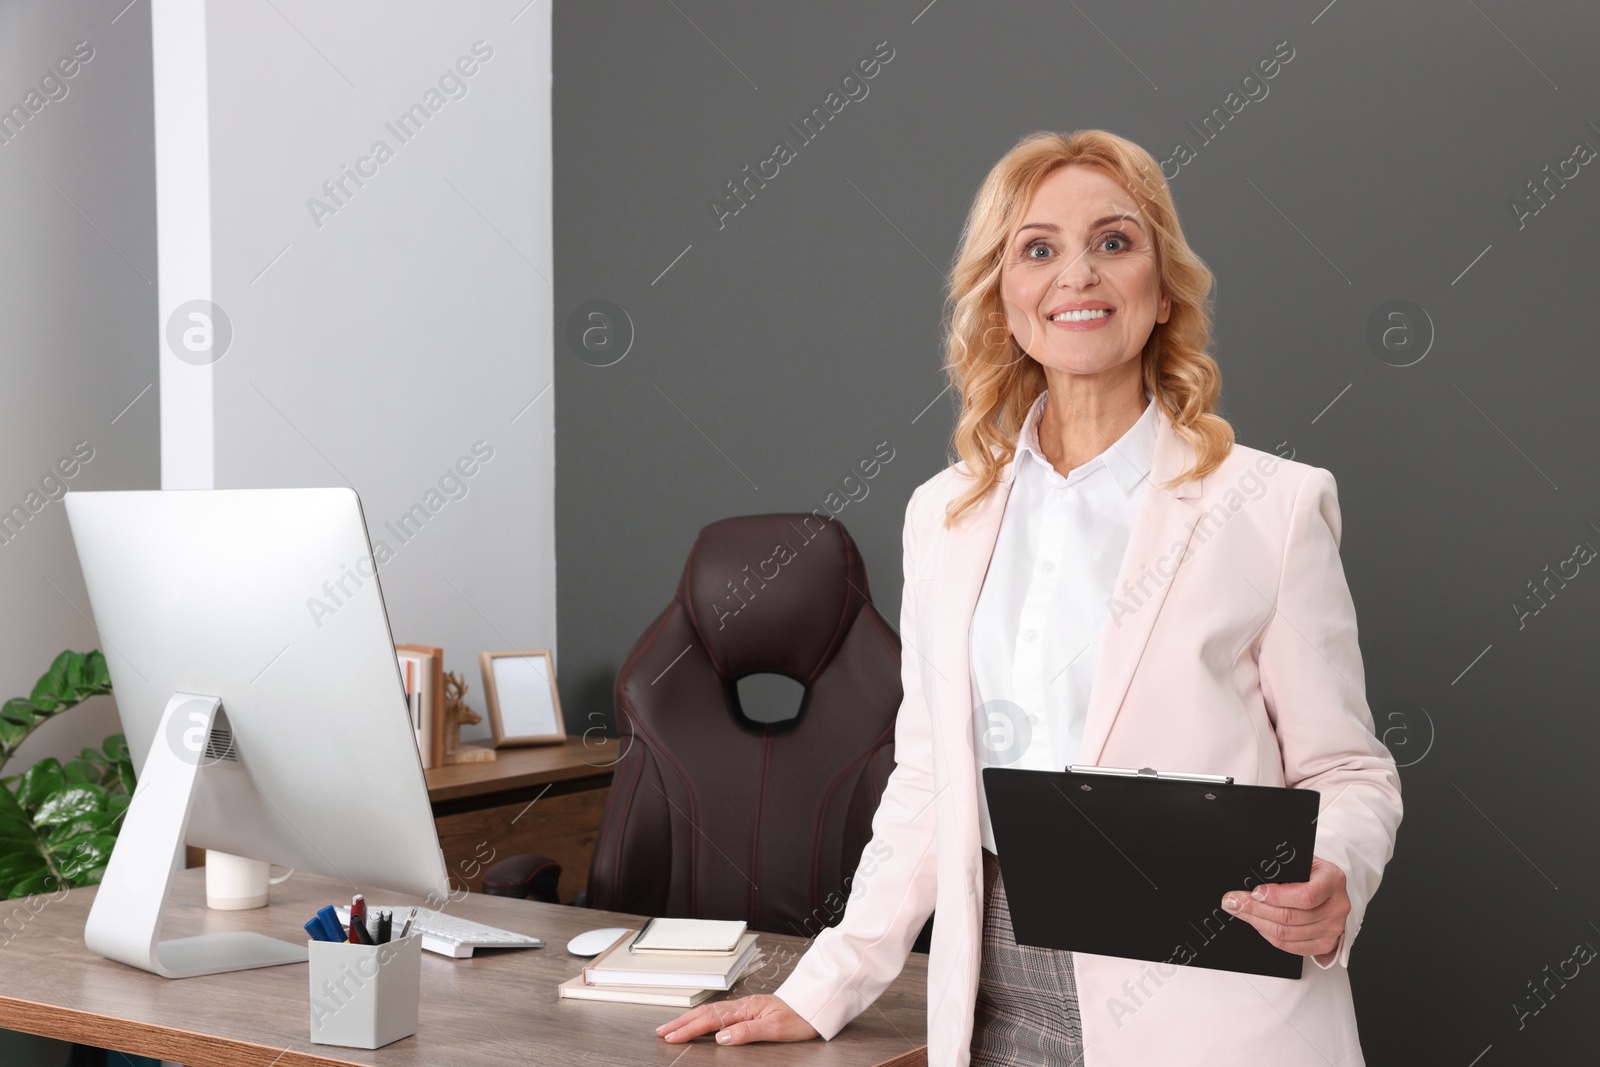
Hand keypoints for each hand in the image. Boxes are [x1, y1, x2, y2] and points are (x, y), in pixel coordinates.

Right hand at [657, 994, 819, 1045]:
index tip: (671, 1037)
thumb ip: (747, 1032)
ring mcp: (745, 1007)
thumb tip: (721, 1038)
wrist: (816, 1005)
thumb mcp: (776, 1029)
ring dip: (689, 1020)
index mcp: (746, 1009)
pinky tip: (699, 1021)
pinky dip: (703, 1018)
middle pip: (705, 1014)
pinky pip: (719, 1013)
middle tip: (661, 1032)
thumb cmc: (800, 1017)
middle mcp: (743, 1006)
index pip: (710, 1020)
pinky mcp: (749, 1010)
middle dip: (681, 1023)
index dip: (689, 1029)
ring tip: (672, 1027)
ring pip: (710, 1012)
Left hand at [1221, 856, 1348, 962]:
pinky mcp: (1325, 944)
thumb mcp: (1300, 861)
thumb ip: (1280, 869)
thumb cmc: (1309, 871)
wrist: (1327, 885)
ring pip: (1287, 934)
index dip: (1276, 896)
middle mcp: (1337, 906)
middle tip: (1233, 901)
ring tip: (1239, 911)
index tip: (1254, 892)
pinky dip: (1269, 935)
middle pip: (1291, 917)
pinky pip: (1291, 946)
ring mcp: (1333, 928)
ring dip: (1257, 922)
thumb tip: (1248, 881)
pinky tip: (1257, 923)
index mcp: (1333, 879)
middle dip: (1255, 909)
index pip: (1305, 896)